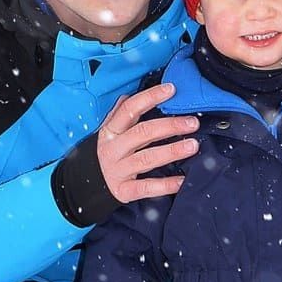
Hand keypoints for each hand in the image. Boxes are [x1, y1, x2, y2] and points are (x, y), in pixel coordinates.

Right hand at [99, 83, 198, 202]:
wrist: (89, 184)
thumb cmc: (112, 152)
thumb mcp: (112, 132)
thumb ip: (123, 113)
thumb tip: (133, 93)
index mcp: (110, 131)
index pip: (129, 109)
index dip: (150, 97)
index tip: (171, 90)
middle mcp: (112, 149)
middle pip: (142, 133)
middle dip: (169, 126)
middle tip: (192, 123)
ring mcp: (117, 171)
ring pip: (146, 159)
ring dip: (171, 151)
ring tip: (192, 145)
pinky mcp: (123, 191)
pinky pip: (146, 187)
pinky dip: (165, 185)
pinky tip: (182, 180)